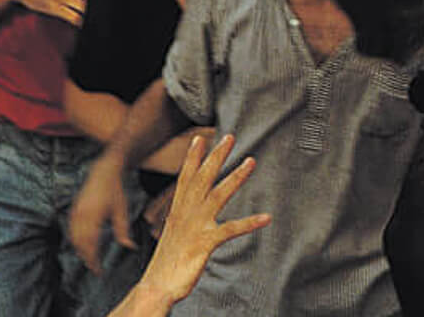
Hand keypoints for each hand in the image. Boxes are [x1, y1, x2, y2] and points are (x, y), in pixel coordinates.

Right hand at [69, 149, 134, 272]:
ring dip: (80, 251)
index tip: (99, 271)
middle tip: (95, 268)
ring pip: (73, 239)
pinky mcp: (73, 211)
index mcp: (93, 217)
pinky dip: (76, 241)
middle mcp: (81, 217)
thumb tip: (130, 247)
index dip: (93, 260)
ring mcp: (74, 213)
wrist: (104, 172)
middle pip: (80, 245)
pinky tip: (83, 246)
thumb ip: (123, 230)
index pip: (91, 245)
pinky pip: (71, 231)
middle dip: (86, 258)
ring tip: (90, 259)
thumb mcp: (122, 210)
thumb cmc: (115, 191)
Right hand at [135, 134, 268, 305]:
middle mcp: (186, 213)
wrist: (156, 287)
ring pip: (219, 195)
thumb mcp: (175, 232)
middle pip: (203, 178)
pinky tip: (266, 218)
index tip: (200, 138)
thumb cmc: (168, 261)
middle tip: (230, 136)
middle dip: (216, 156)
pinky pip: (231, 229)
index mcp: (178, 210)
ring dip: (236, 177)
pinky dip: (249, 223)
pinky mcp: (205, 243)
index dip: (193, 158)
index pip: (186, 178)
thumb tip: (191, 208)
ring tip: (251, 161)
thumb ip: (184, 217)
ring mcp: (196, 226)